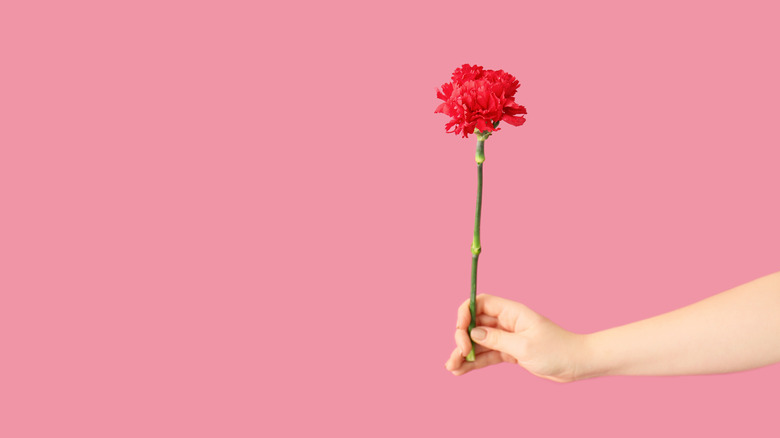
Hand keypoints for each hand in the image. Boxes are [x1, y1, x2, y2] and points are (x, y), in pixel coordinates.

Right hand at [444, 293, 585, 382]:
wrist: (577, 364)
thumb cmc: (556, 350)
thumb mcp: (524, 346)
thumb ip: (497, 339)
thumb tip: (473, 332)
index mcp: (512, 312)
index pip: (480, 303)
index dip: (465, 313)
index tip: (460, 332)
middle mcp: (506, 322)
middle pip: (474, 323)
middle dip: (461, 338)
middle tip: (458, 355)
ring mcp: (506, 337)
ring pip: (478, 341)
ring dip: (464, 353)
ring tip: (451, 368)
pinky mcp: (509, 352)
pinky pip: (486, 354)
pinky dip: (474, 362)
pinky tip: (461, 370)